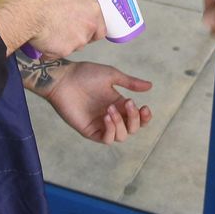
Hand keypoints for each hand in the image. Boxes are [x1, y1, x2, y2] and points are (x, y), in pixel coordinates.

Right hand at [0, 0, 104, 58]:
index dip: (91, 30)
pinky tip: (38, 39)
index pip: (100, 29)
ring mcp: (77, 41)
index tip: (81, 29)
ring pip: (70, 47)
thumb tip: (67, 4)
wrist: (27, 8)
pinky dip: (48, 50)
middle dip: (74, 37)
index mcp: (92, 8)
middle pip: (85, 39)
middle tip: (58, 29)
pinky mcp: (63, 52)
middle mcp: (89, 26)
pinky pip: (55, 54)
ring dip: (61, 43)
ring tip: (45, 33)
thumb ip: (72, 1)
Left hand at [36, 60, 153, 144]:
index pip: (137, 118)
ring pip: (121, 136)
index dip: (144, 118)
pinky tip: (106, 116)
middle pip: (132, 129)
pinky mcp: (89, 131)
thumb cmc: (85, 74)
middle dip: (134, 119)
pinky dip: (110, 130)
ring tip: (110, 108)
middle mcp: (111, 116)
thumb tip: (150, 86)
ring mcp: (100, 124)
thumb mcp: (112, 76)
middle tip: (128, 103)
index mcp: (118, 104)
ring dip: (120, 123)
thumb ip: (130, 82)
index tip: (144, 107)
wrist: (64, 78)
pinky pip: (106, 139)